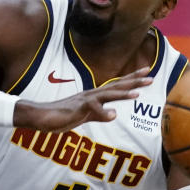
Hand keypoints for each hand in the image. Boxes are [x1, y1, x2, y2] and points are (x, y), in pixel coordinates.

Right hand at [13, 67, 152, 132]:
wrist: (39, 116)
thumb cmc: (60, 116)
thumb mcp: (84, 117)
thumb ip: (99, 115)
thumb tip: (113, 114)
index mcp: (93, 96)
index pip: (115, 86)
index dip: (131, 79)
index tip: (146, 73)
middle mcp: (90, 94)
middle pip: (115, 86)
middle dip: (133, 80)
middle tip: (150, 75)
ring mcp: (83, 100)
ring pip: (106, 95)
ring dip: (122, 93)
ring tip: (137, 93)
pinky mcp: (76, 109)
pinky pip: (91, 110)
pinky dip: (102, 112)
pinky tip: (112, 114)